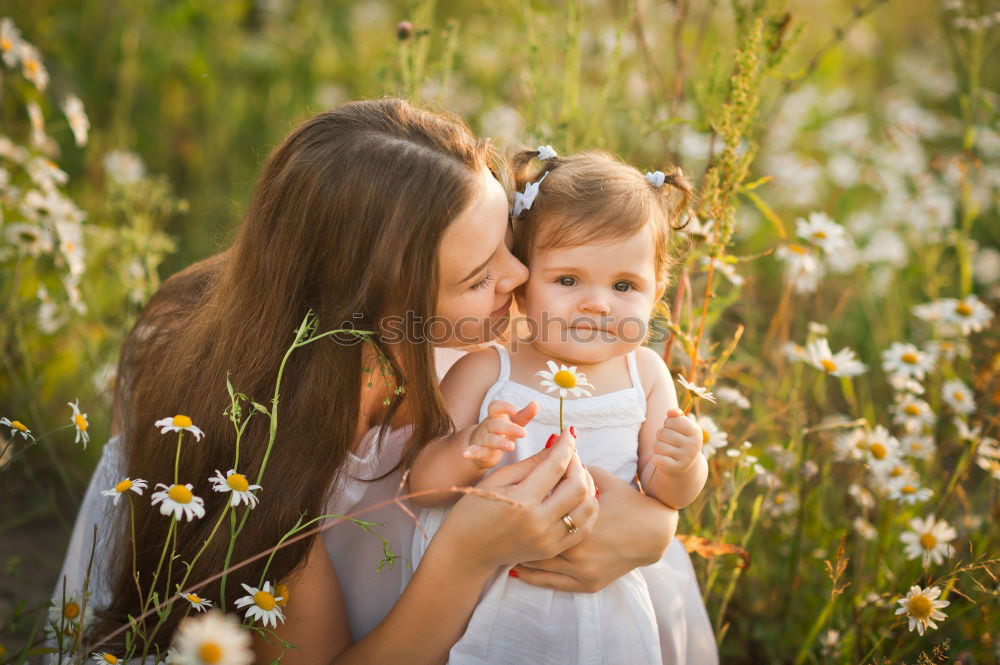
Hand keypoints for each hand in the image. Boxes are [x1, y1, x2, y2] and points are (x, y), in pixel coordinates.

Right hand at [434, 428, 597, 572]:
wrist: (467, 551)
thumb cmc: (475, 509)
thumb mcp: (498, 479)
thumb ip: (531, 463)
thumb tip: (557, 444)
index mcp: (522, 501)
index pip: (556, 466)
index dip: (566, 445)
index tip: (569, 433)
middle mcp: (539, 523)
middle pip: (578, 487)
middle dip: (578, 463)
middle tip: (570, 454)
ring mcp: (548, 540)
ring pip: (587, 507)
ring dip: (587, 485)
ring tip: (575, 474)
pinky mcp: (552, 549)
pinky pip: (583, 528)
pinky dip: (587, 508)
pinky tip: (578, 495)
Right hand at [463, 400, 537, 469]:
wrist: (480, 445)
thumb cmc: (501, 431)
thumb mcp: (514, 423)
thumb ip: (524, 415)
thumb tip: (536, 403)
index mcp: (496, 417)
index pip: (496, 407)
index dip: (504, 407)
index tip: (516, 410)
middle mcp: (489, 426)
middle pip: (496, 424)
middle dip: (509, 428)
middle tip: (524, 432)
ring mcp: (483, 439)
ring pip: (490, 439)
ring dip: (499, 442)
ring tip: (511, 447)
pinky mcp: (479, 452)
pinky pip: (474, 451)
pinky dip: (469, 452)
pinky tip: (465, 454)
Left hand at [511, 467, 676, 591]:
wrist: (653, 532)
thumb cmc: (627, 500)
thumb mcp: (601, 477)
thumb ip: (574, 466)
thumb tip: (550, 451)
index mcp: (578, 518)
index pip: (541, 508)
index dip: (525, 502)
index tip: (509, 498)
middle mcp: (578, 548)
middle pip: (534, 539)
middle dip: (516, 531)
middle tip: (497, 522)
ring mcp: (582, 570)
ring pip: (538, 564)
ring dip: (518, 554)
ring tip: (499, 544)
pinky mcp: (587, 584)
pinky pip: (550, 583)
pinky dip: (531, 576)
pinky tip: (515, 568)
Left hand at [651, 408, 702, 475]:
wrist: (684, 462)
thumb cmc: (679, 438)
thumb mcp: (680, 425)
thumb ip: (675, 416)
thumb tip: (672, 412)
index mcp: (696, 432)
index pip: (674, 421)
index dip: (668, 423)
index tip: (671, 428)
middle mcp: (694, 445)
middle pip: (662, 433)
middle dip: (660, 435)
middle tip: (666, 440)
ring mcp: (686, 458)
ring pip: (657, 446)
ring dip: (657, 446)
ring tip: (665, 449)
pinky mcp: (677, 468)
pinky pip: (657, 459)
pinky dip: (656, 459)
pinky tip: (662, 459)